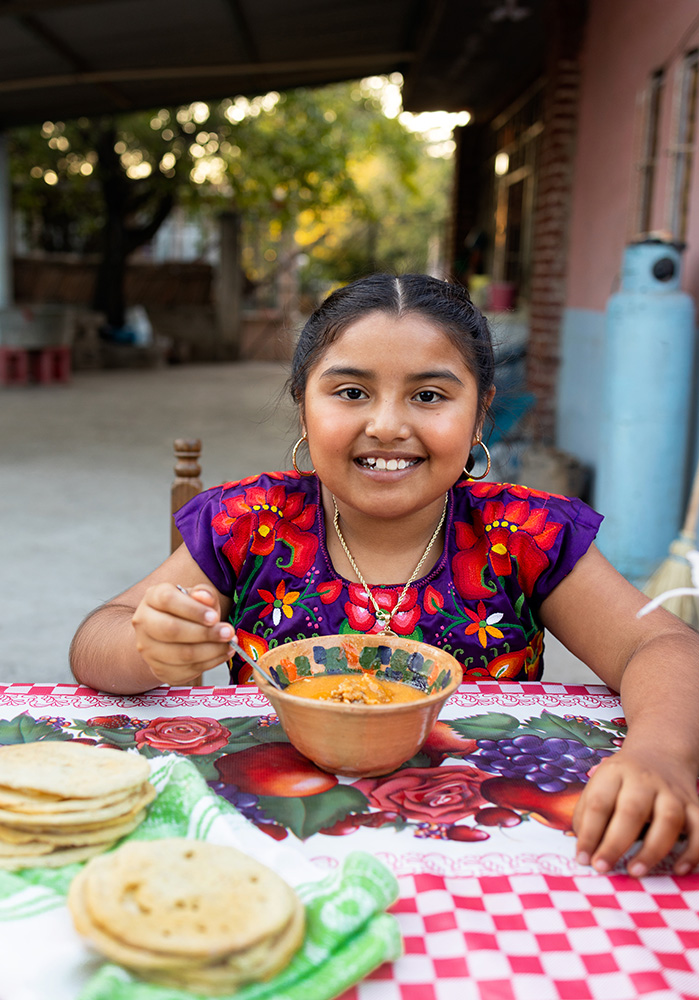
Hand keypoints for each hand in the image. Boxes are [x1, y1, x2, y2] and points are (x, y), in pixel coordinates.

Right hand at [131, 583, 232, 685]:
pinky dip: (210, 663)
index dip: (193, 609)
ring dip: (211, 651)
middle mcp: (143, 622)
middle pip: (172, 629)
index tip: (215, 617)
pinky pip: (187, 670)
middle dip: (205, 633)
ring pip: (181, 654)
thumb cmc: (189, 611)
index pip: (168, 600)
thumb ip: (205, 594)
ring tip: (229, 644)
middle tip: (228, 633)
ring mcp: (148, 649)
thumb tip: (204, 597)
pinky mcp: (159, 669)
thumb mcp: (199, 597)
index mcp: (152, 598)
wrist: (175, 634)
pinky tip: (221, 654)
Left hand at [572, 745, 698, 876]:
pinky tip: (680, 869)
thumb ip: (588, 812)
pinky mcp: (694, 804)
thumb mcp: (600, 783)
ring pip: (668, 819)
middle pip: (631, 810)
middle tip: (602, 867)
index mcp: (615, 773)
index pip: (598, 803)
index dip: (588, 833)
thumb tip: (584, 848)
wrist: (661, 752)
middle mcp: (644, 780)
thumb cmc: (623, 779)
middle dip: (615, 843)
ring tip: (635, 871)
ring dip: (652, 849)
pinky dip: (693, 851)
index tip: (581, 858)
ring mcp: (672, 792)